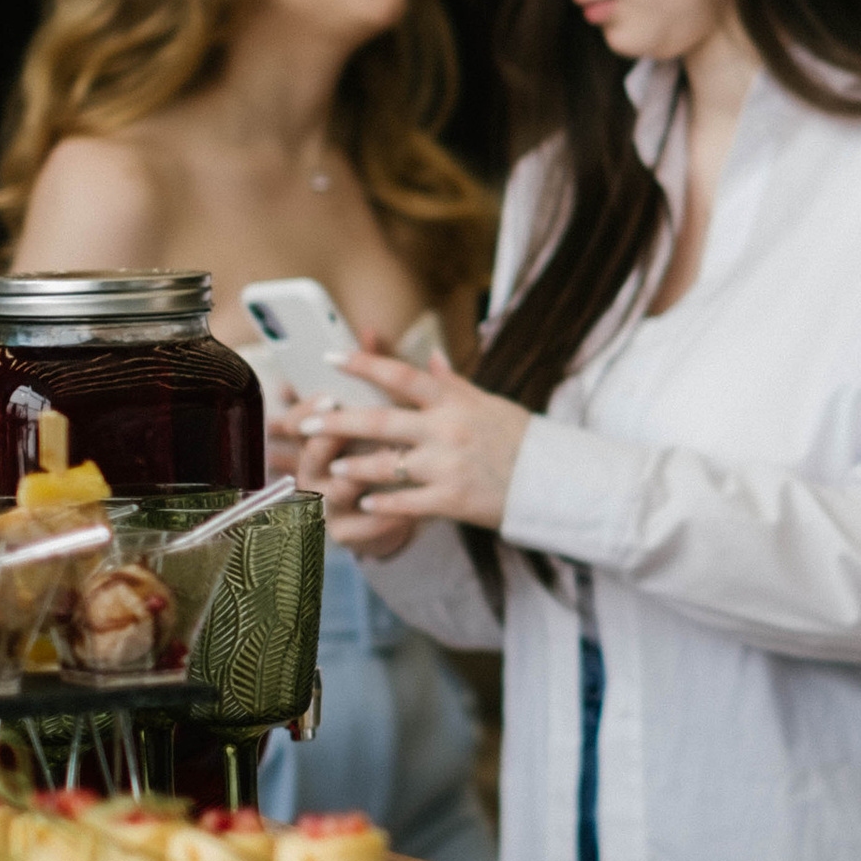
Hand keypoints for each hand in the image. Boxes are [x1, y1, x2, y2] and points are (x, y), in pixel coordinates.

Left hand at [287, 343, 531, 547]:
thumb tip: (432, 356)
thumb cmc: (519, 439)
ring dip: (352, 466)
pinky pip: (404, 503)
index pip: (400, 375)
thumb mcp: (489, 403)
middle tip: (306, 421)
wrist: (554, 481)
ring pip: (384, 465)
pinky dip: (380, 504)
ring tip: (332, 468)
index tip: (330, 357)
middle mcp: (448, 429)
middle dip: (337, 421)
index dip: (363, 364)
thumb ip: (454, 384)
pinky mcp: (451, 500)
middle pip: (380, 421)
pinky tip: (363, 504)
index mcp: (455, 401)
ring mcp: (448, 466)